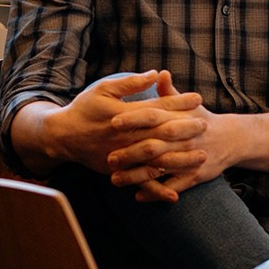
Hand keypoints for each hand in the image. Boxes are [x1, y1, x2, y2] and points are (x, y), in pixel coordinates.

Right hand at [43, 70, 203, 178]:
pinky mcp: (119, 171)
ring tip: (201, 156)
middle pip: (162, 133)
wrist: (63, 137)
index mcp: (125, 114)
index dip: (179, 102)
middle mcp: (127, 137)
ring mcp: (124, 156)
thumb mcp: (104, 89)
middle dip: (186, 129)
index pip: (158, 106)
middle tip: (206, 124)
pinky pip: (140, 182)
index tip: (198, 98)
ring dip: (180, 159)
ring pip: (156, 160)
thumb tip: (156, 74)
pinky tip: (175, 194)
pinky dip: (158, 189)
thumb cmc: (84, 109)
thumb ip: (130, 83)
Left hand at [106, 74, 233, 203]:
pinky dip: (157, 192)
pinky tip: (138, 196)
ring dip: (137, 176)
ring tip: (114, 180)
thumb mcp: (189, 104)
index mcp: (179, 119)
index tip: (113, 122)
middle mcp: (183, 139)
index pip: (153, 116)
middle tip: (109, 158)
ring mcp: (189, 158)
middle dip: (130, 153)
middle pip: (154, 146)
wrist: (232, 139)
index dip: (133, 119)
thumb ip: (170, 93)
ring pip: (160, 169)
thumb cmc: (202, 120)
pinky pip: (173, 186)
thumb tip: (160, 73)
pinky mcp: (195, 176)